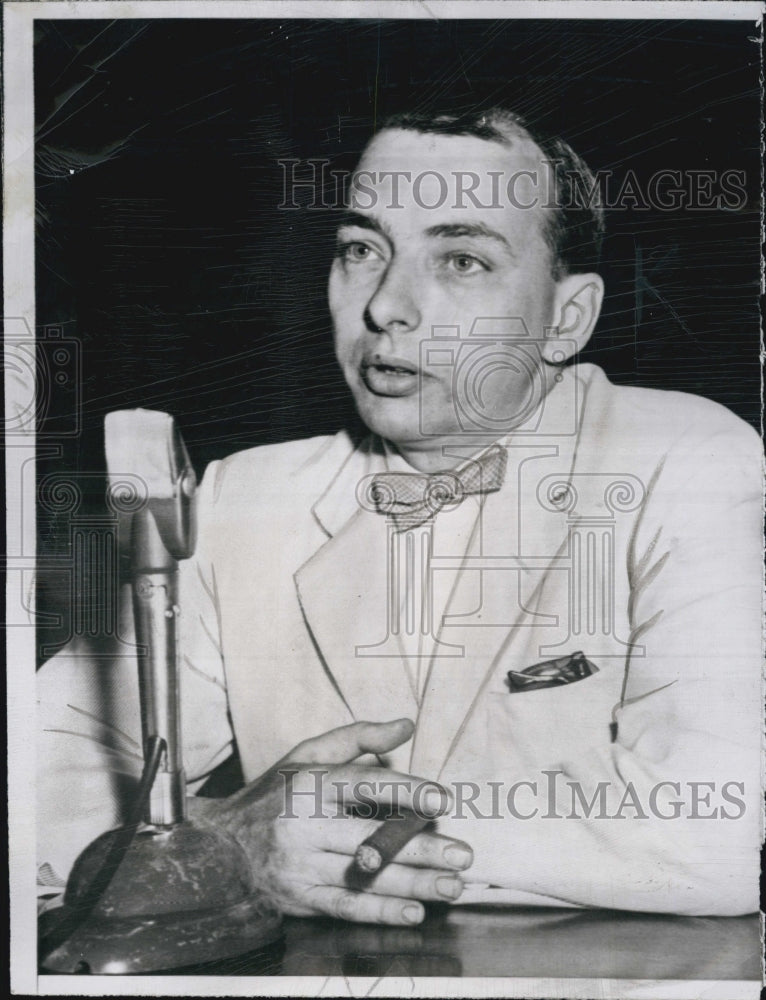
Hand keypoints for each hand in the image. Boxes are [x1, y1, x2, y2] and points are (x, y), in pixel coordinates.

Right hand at [191, 719, 472, 924]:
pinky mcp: (298, 899)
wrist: (218, 846)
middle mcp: (303, 824)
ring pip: (364, 876)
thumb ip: (358, 737)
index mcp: (310, 783)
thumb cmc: (273, 793)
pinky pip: (345, 907)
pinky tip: (413, 913)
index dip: (405, 791)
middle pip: (371, 837)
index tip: (442, 801)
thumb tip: (406, 726)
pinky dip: (381, 912)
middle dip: (422, 848)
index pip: (364, 784)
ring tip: (452, 886)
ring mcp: (300, 865)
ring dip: (414, 884)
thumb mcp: (308, 754)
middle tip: (463, 854)